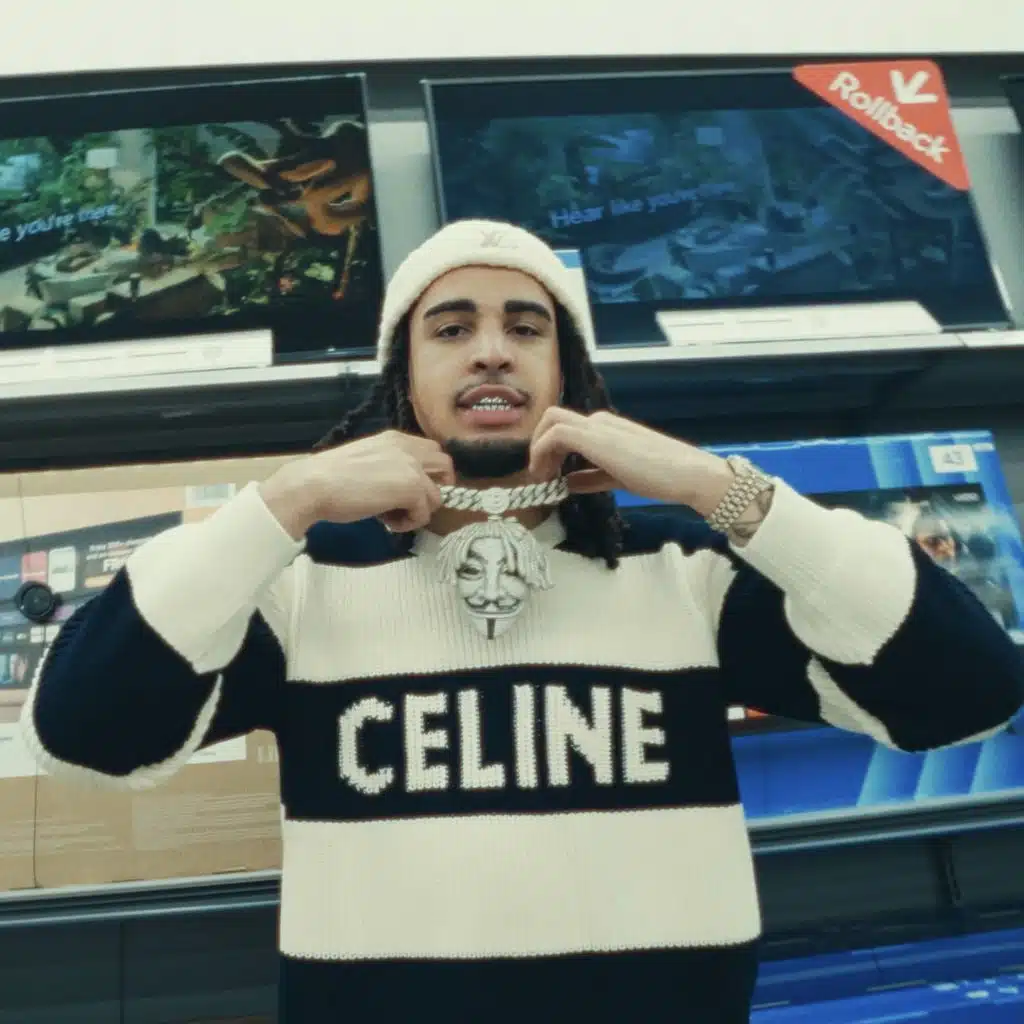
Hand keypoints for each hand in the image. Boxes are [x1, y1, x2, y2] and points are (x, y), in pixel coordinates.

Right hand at [260, 430, 454, 538]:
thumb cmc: (329, 478)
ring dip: (418, 511)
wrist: (314, 485)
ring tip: (391, 516)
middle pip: (446, 465)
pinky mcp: (412, 488)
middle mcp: (408, 448)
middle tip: (411, 504)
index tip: (407, 491)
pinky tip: (385, 522)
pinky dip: (408, 523)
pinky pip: (424, 513)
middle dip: (434, 488)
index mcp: (395, 439)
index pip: (431, 451)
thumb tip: (403, 489)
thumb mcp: (366, 462)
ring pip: (438, 495)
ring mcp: (412, 467)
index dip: (426, 473)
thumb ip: (389, 467)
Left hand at [528, 408, 733, 512]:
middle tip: (540, 476)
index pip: (565, 428)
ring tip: (542, 478)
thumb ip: (592, 477)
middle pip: (552, 418)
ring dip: (538, 448)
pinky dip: (543, 453)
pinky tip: (549, 477)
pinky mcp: (596, 437)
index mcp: (606, 428)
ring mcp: (598, 427)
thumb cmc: (661, 476)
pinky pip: (557, 434)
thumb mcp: (618, 478)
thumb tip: (568, 483)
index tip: (547, 476)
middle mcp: (599, 422)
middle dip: (537, 445)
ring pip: (551, 420)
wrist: (688, 474)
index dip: (548, 450)